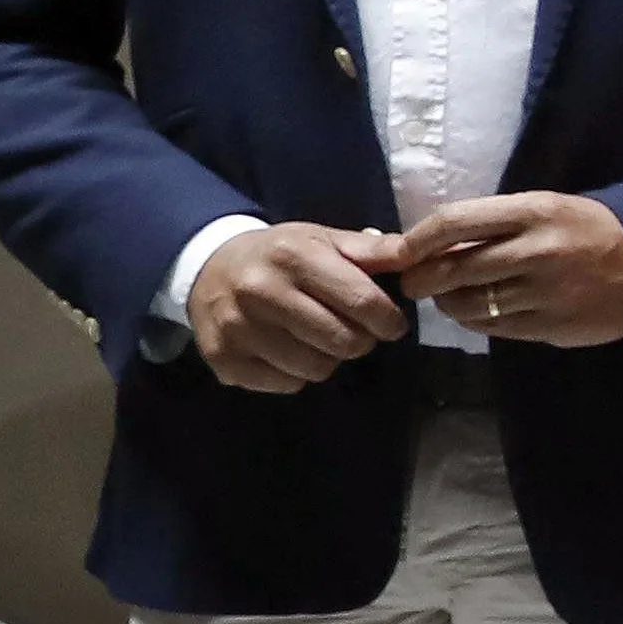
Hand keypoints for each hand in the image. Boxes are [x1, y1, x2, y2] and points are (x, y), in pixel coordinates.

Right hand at [186, 220, 409, 390]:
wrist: (209, 267)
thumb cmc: (281, 254)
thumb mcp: (323, 239)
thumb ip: (371, 250)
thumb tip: (413, 254)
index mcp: (293, 256)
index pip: (363, 302)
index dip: (388, 320)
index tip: (391, 323)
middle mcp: (260, 292)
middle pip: (343, 341)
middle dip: (361, 340)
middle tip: (353, 330)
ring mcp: (237, 329)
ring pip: (316, 368)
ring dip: (329, 358)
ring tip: (319, 338)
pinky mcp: (223, 360)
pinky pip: (285, 384)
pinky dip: (296, 374)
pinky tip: (288, 349)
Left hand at [389, 192, 622, 346]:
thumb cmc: (588, 229)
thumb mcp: (544, 209)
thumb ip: (492, 225)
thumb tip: (427, 246)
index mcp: (534, 212)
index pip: (454, 222)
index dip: (416, 240)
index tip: (401, 252)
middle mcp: (537, 251)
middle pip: (453, 270)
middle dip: (422, 279)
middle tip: (416, 282)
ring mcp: (546, 293)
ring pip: (469, 305)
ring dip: (448, 303)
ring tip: (453, 297)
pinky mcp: (552, 326)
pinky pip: (494, 328)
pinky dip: (476, 321)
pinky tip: (483, 311)